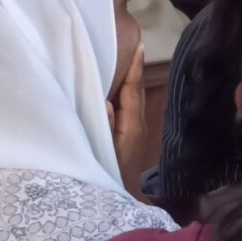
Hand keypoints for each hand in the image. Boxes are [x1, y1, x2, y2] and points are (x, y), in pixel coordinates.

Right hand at [108, 45, 147, 171]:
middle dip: (136, 68)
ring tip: (129, 56)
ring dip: (132, 77)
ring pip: (135, 97)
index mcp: (132, 126)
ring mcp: (136, 129)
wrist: (118, 198)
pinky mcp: (131, 133)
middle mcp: (137, 124)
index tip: (138, 46)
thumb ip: (106, 128)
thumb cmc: (108, 174)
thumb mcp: (104, 152)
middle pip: (137, 90)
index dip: (135, 69)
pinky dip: (128, 90)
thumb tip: (107, 103)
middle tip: (134, 42)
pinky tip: (121, 84)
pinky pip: (130, 105)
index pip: (133, 91)